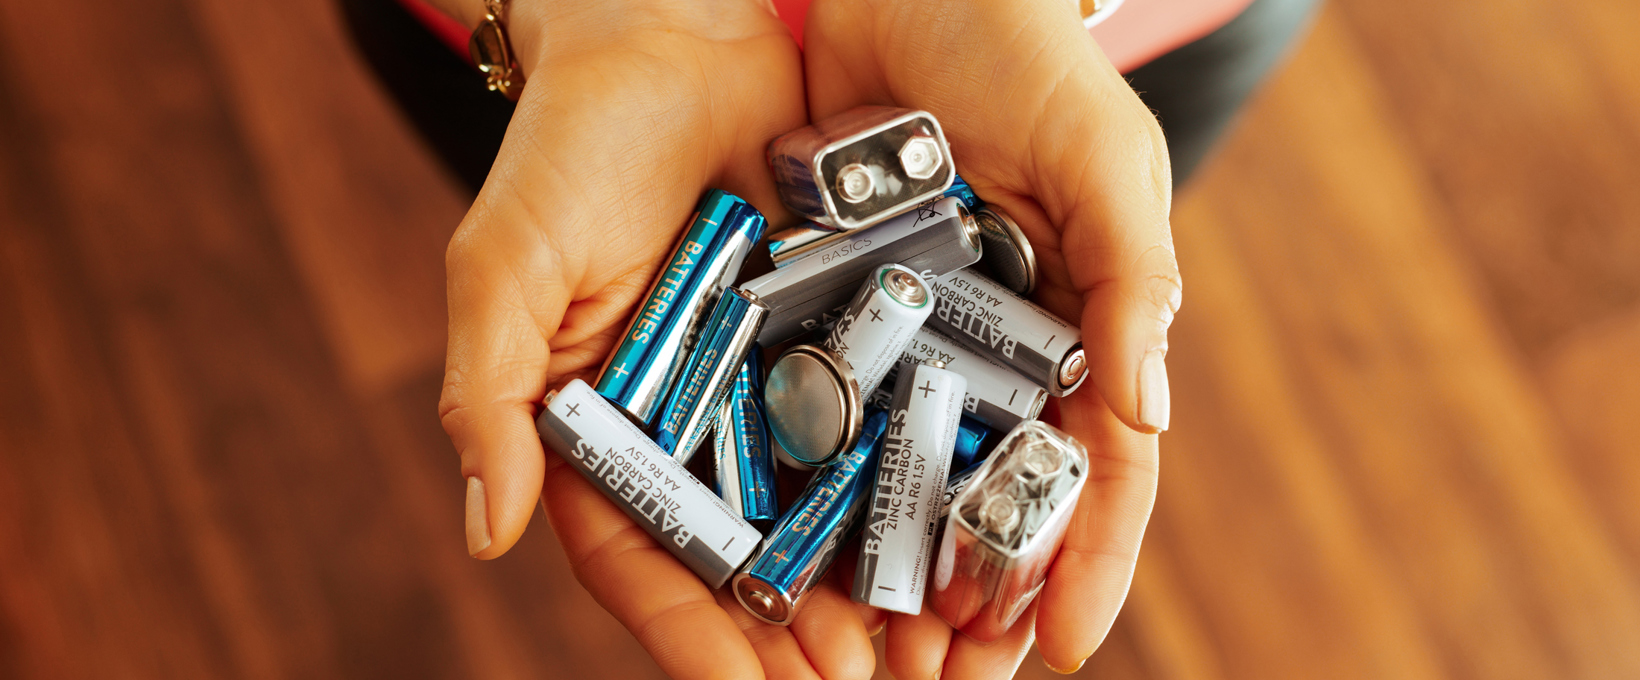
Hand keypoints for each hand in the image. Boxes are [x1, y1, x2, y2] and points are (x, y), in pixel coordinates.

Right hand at [435, 1, 878, 676]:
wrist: (673, 35)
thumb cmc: (570, 147)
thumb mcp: (508, 265)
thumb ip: (490, 393)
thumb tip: (486, 527)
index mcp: (597, 428)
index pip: (637, 559)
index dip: (688, 635)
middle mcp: (684, 425)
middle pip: (735, 558)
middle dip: (789, 635)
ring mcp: (762, 388)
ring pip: (811, 512)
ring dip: (856, 587)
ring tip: (913, 647)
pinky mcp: (831, 337)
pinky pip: (870, 427)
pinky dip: (901, 488)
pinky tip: (945, 535)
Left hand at [804, 0, 1176, 675]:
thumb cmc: (1016, 45)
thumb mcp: (1101, 154)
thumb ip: (1134, 278)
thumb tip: (1146, 421)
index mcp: (1070, 324)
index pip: (1091, 468)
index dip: (1086, 561)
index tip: (1059, 646)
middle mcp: (983, 347)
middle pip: (988, 497)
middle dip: (973, 595)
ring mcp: (896, 333)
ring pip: (897, 476)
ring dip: (886, 573)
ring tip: (870, 658)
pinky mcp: (812, 304)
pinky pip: (810, 407)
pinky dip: (807, 487)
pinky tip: (789, 558)